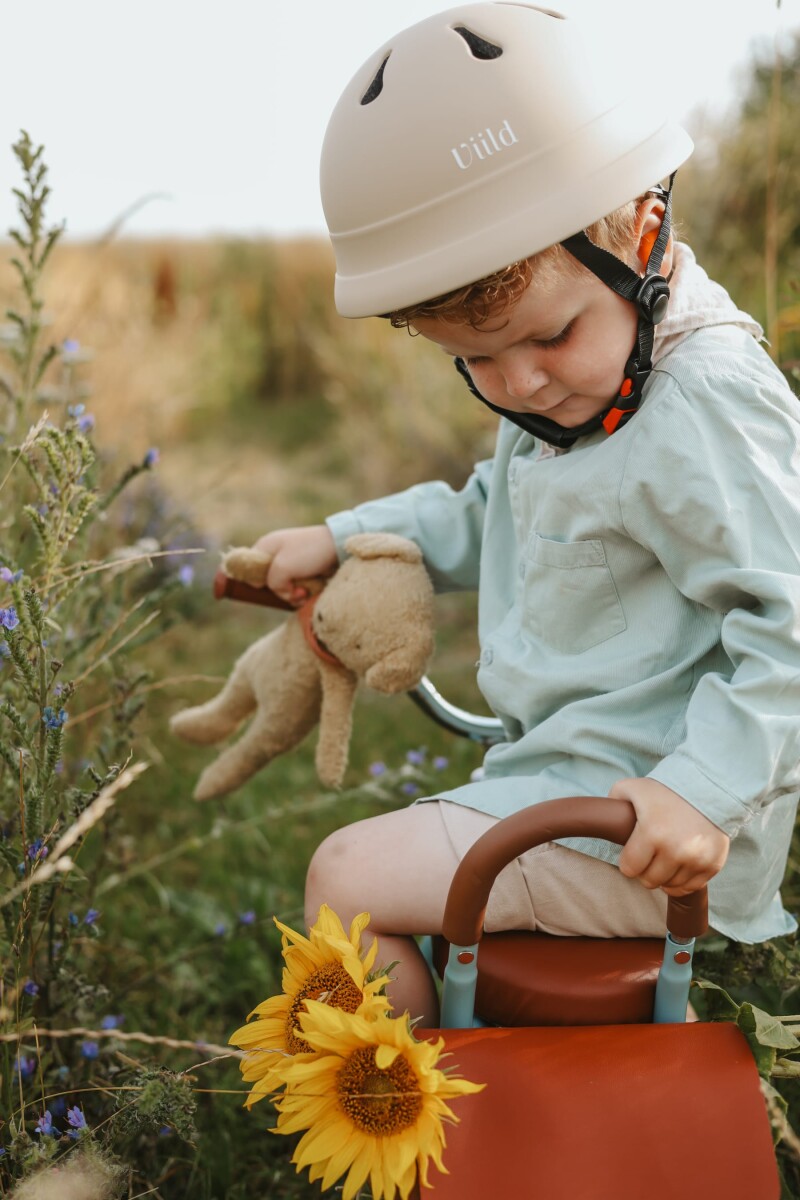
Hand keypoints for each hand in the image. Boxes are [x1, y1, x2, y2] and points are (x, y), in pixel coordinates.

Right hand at [252, 525, 337, 604]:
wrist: (338, 547)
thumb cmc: (308, 552)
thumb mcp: (282, 567)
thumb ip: (272, 583)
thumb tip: (281, 591)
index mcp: (265, 546)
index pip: (248, 568)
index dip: (256, 582)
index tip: (268, 587)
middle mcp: (275, 553)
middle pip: (268, 582)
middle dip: (281, 591)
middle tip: (294, 591)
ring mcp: (290, 562)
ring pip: (284, 587)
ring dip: (294, 594)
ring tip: (305, 592)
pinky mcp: (304, 570)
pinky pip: (297, 587)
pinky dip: (303, 592)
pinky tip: (310, 592)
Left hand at [611, 777, 729, 896]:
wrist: (708, 787)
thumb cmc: (665, 790)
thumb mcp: (631, 788)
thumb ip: (611, 802)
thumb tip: (601, 819)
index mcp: (651, 833)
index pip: (629, 869)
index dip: (628, 862)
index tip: (632, 853)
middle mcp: (675, 850)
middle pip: (649, 880)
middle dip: (645, 870)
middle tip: (649, 856)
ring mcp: (696, 859)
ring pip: (669, 886)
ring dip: (664, 875)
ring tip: (664, 858)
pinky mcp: (712, 865)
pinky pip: (690, 887)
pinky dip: (682, 880)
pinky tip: (678, 867)